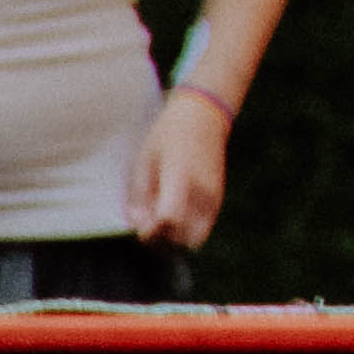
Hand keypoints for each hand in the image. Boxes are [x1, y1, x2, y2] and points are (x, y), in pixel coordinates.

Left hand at [126, 88, 227, 247]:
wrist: (205, 116)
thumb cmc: (168, 135)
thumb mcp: (144, 159)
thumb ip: (139, 194)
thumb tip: (135, 224)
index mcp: (181, 175)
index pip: (170, 217)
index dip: (151, 228)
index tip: (141, 222)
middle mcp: (202, 189)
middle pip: (183, 235)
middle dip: (163, 238)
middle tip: (150, 222)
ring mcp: (214, 194)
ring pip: (195, 237)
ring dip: (176, 236)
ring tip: (162, 219)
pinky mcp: (219, 197)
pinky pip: (204, 227)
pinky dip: (188, 229)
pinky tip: (176, 213)